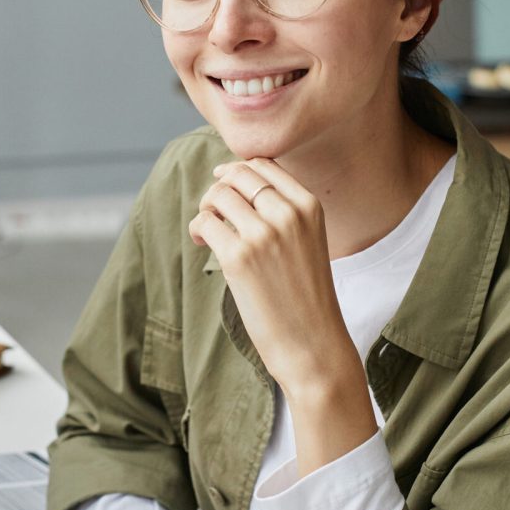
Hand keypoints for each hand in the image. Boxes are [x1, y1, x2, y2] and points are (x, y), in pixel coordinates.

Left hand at [188, 157, 346, 394]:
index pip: (265, 165)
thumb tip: (237, 184)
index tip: (225, 183)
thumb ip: (284, 212)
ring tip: (208, 229)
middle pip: (239, 174)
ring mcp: (263, 234)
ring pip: (218, 195)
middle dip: (220, 187)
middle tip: (213, 209)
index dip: (238, 171)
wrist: (312, 343)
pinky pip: (204, 222)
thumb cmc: (306, 296)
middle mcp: (288, 214)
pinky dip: (197, 228)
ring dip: (205, 207)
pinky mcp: (239, 257)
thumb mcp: (309, 241)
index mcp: (309, 206)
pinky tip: (202, 243)